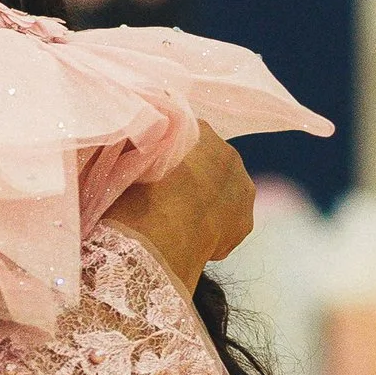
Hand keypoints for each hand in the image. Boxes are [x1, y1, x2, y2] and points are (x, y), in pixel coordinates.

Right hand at [111, 131, 254, 289]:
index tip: (155, 167)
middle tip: (167, 194)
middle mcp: (229, 154)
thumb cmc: (139, 197)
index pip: (187, 135)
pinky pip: (228, 221)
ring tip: (180, 218)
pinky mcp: (245, 223)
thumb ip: (140, 146)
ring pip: (223, 191)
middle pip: (210, 162)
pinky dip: (214, 227)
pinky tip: (193, 236)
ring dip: (207, 200)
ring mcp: (243, 190)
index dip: (170, 152)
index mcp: (202, 132)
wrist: (158, 242)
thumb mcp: (130, 159)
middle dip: (194, 175)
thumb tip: (136, 142)